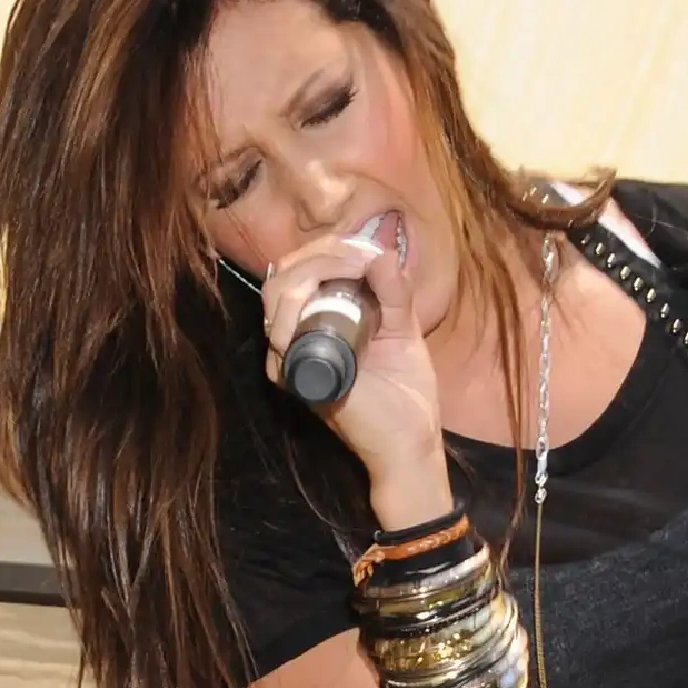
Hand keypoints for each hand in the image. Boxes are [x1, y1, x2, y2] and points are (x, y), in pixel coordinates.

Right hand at [260, 235, 445, 499]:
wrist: (412, 439)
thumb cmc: (406, 389)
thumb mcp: (403, 329)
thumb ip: (394, 292)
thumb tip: (382, 251)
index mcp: (318, 319)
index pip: (301, 269)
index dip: (327, 248)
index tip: (366, 248)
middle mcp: (297, 335)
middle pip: (282, 275)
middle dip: (319, 254)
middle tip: (359, 256)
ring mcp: (292, 356)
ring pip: (276, 295)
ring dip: (311, 271)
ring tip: (353, 268)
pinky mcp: (296, 377)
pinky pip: (280, 335)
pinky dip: (299, 307)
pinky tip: (332, 295)